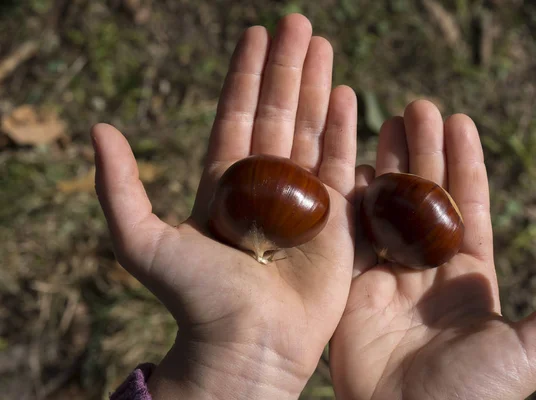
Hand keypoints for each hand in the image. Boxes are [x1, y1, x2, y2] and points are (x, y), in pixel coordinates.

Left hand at [93, 14, 356, 398]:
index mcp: (224, 183)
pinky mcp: (337, 220)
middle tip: (301, 23)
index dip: (247, 73)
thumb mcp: (141, 241)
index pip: (238, 113)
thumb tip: (99, 129)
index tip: (257, 33)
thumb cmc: (195, 300)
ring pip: (312, 129)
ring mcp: (303, 199)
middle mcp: (265, 185)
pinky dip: (345, 130)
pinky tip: (348, 95)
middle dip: (289, 66)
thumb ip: (118, 187)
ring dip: (318, 86)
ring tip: (324, 45)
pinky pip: (343, 164)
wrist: (247, 346)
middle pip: (279, 112)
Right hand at [329, 100, 535, 399]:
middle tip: (418, 107)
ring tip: (385, 123)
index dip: (465, 162)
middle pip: (425, 195)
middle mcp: (427, 266)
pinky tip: (352, 167)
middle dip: (422, 150)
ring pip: (387, 206)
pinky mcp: (353, 286)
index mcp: (469, 274)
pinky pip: (352, 235)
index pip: (468, 204)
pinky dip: (351, 201)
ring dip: (387, 165)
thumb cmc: (476, 396)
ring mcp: (387, 274)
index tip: (460, 121)